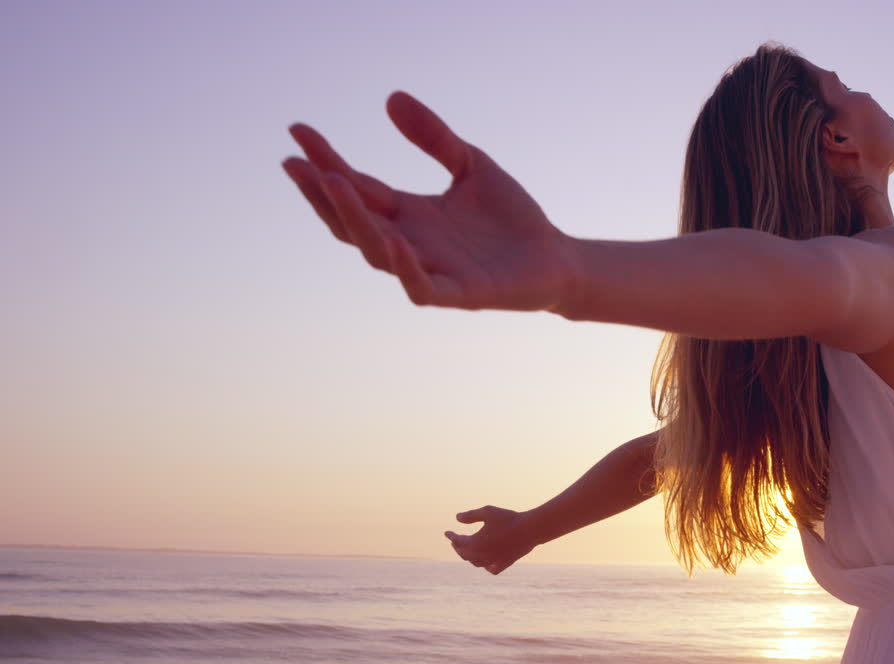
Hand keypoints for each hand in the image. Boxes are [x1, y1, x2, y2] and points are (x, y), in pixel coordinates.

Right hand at [282, 91, 580, 312]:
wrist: (556, 259)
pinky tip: (395, 241)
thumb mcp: (471, 164)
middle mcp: (411, 243)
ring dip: (353, 220)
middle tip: (294, 163)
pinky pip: (421, 286)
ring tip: (334, 183)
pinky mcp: (460, 293)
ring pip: (375, 252)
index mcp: (410, 214)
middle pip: (351, 221)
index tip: (298, 130)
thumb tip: (390, 97)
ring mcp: (432, 269)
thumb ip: (434, 137)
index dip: (326, 161)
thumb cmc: (512, 217)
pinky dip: (405, 267)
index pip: (358, 186)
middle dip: (322, 194)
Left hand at [444, 505, 538, 574]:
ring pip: (476, 562)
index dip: (451, 536)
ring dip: (469, 556)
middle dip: (458, 547)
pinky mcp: (504, 565)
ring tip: (468, 550)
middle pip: (464, 554)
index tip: (446, 532)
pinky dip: (485, 565)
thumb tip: (457, 517)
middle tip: (455, 542)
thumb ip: (471, 515)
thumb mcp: (487, 512)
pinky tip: (485, 562)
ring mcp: (492, 562)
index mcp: (475, 543)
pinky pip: (490, 568)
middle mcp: (481, 555)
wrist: (530, 529)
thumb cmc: (508, 518)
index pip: (457, 541)